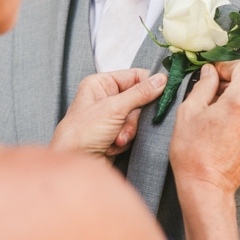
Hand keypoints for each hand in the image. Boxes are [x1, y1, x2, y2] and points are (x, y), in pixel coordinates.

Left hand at [50, 69, 166, 156]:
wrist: (75, 163)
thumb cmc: (82, 132)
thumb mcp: (113, 108)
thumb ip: (140, 93)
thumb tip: (161, 80)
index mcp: (100, 84)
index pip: (134, 76)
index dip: (149, 84)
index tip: (164, 91)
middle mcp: (105, 97)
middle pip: (138, 100)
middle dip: (134, 117)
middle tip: (127, 124)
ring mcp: (110, 116)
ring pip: (137, 118)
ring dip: (129, 130)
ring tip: (117, 138)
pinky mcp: (114, 133)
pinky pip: (132, 131)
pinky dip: (125, 140)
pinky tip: (113, 145)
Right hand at [169, 61, 239, 200]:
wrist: (206, 187)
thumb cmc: (193, 152)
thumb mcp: (189, 111)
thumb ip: (203, 85)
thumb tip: (210, 72)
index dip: (227, 66)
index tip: (213, 73)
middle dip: (226, 87)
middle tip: (205, 98)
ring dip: (232, 103)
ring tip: (211, 119)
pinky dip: (238, 118)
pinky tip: (221, 131)